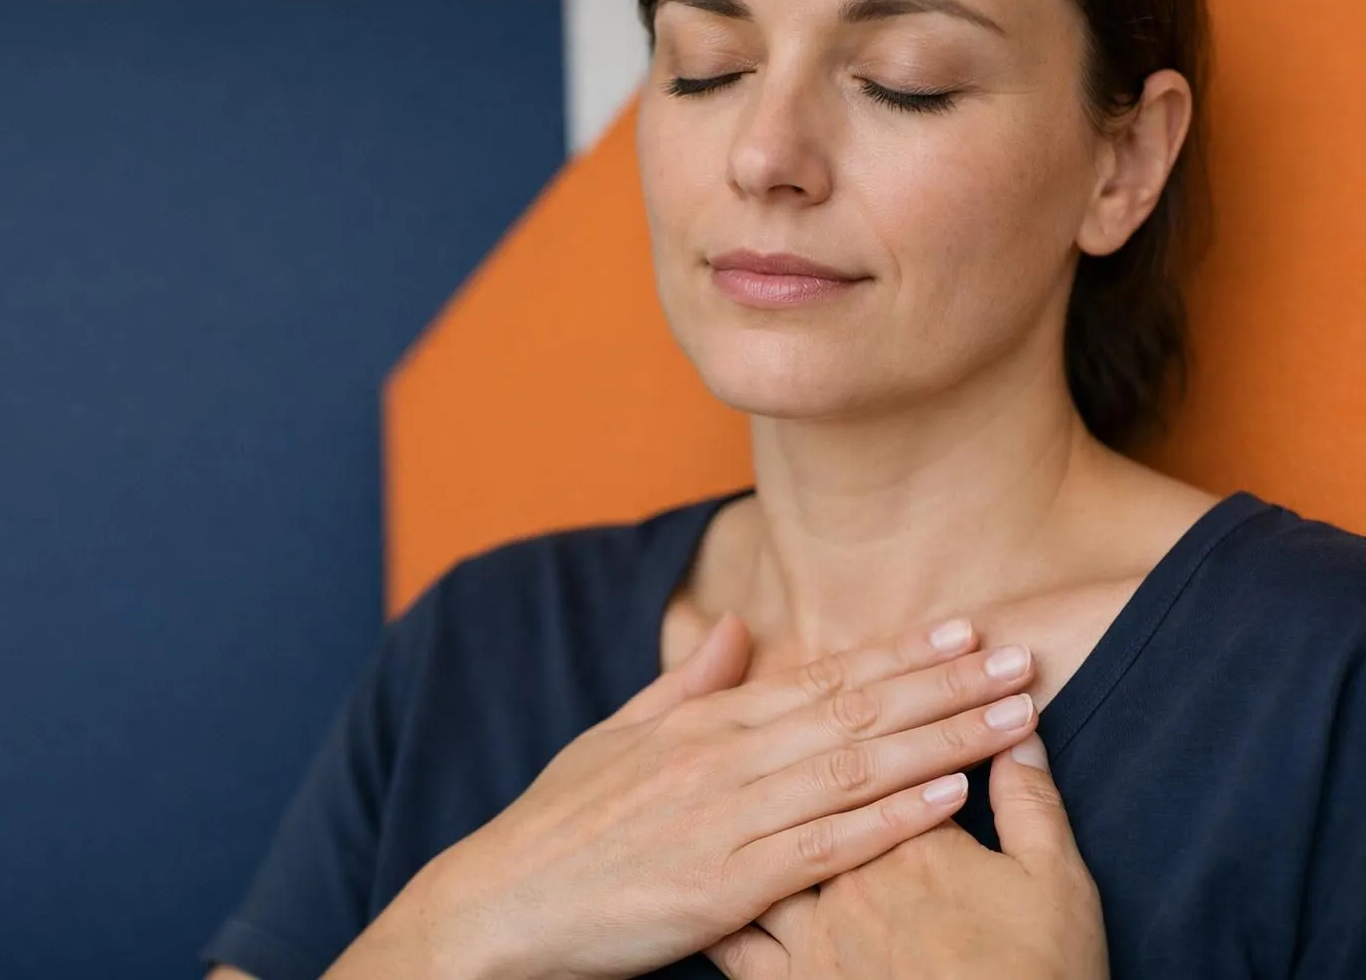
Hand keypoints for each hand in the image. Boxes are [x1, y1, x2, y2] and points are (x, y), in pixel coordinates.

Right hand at [367, 614, 1041, 979]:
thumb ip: (689, 682)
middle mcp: (726, 756)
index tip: (966, 632)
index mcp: (706, 723)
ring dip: (943, 738)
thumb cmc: (563, 821)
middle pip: (857, 711)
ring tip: (1015, 716)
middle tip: (1024, 660)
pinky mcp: (727, 884)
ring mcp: (729, 817)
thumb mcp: (619, 733)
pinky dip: (893, 818)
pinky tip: (951, 796)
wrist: (504, 900)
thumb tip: (737, 627)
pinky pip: (827, 845)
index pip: (823, 677)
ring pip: (856, 768)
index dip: (901, 656)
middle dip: (947, 686)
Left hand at [707, 733, 1108, 979]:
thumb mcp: (1056, 883)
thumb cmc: (1036, 975)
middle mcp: (846, 875)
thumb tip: (1020, 734)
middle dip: (816, 745)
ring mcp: (810, 932)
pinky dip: (718, 906)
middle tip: (796, 717)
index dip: (894, 708)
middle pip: (820, 788)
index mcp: (911, 843)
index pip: (893, 753)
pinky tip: (701, 877)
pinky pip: (734, 941)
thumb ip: (1030, 802)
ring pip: (763, 849)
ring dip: (749, 810)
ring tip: (730, 773)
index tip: (890, 680)